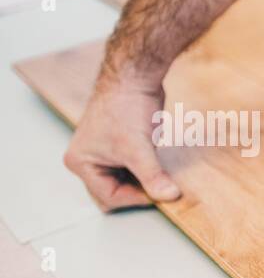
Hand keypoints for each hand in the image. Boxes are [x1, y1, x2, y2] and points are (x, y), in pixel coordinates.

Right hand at [63, 80, 180, 210]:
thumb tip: (168, 196)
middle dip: (137, 193)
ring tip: (162, 178)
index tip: (161, 194)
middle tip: (161, 189)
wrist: (134, 78)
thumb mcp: (139, 149)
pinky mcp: (119, 149)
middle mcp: (87, 161)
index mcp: (81, 163)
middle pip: (114, 194)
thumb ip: (152, 177)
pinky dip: (146, 174)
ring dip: (143, 184)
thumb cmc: (126, 107)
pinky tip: (160, 170)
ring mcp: (103, 155)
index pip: (109, 197)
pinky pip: (132, 172)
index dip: (137, 198)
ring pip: (125, 184)